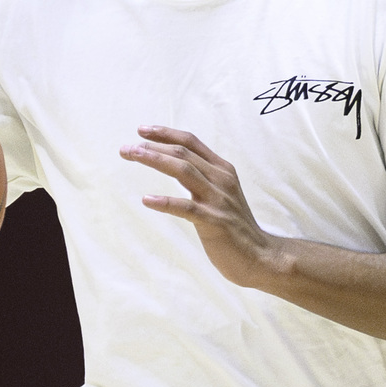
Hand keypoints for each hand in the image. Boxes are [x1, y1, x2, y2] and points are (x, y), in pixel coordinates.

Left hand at [120, 126, 276, 287]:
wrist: (260, 255)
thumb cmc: (234, 226)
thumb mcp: (221, 194)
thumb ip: (203, 177)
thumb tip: (176, 163)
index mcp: (222, 170)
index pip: (191, 142)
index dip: (165, 134)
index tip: (141, 131)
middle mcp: (221, 180)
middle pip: (183, 153)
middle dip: (152, 147)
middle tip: (126, 148)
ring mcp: (218, 200)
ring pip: (184, 171)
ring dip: (155, 161)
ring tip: (132, 156)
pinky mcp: (214, 222)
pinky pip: (186, 208)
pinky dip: (165, 202)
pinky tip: (146, 200)